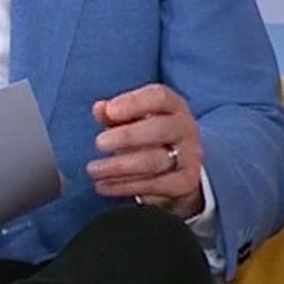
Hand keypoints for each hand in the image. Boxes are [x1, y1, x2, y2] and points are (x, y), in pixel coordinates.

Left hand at [88, 83, 204, 218]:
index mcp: (174, 107)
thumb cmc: (149, 137)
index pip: (160, 97)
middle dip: (126, 136)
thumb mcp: (132, 121)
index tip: (109, 111)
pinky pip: (153, 185)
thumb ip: (115, 114)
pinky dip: (124, 186)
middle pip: (159, 128)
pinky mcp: (185, 182)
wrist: (179, 169)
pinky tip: (103, 185)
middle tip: (99, 143)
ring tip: (93, 169)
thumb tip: (99, 109)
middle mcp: (186, 129)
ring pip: (154, 161)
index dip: (134, 102)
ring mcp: (189, 156)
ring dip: (119, 166)